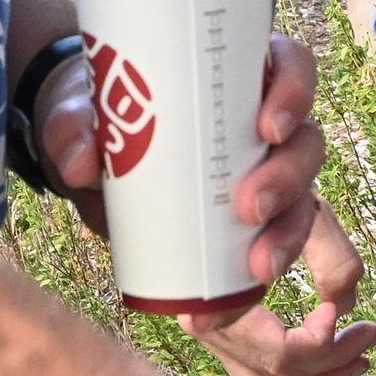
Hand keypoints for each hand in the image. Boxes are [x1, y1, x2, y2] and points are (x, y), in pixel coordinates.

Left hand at [40, 35, 375, 375]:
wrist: (84, 157)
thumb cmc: (97, 116)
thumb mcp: (77, 114)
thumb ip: (71, 129)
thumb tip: (81, 162)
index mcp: (236, 76)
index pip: (291, 67)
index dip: (295, 91)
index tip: (268, 126)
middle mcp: (260, 125)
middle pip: (303, 143)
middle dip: (288, 179)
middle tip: (248, 206)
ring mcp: (259, 175)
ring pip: (301, 201)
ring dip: (286, 237)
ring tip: (255, 268)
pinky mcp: (245, 225)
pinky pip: (268, 251)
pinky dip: (251, 284)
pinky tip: (223, 309)